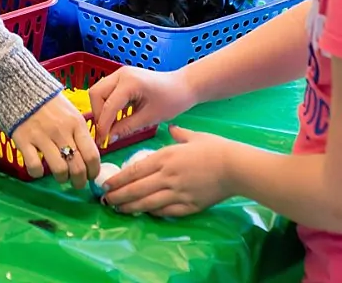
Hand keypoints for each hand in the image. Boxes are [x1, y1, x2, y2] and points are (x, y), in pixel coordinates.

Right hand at [11, 93, 100, 188]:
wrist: (21, 88)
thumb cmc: (49, 103)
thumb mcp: (71, 112)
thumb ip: (80, 133)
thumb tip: (91, 157)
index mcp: (76, 123)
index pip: (92, 155)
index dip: (94, 171)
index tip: (91, 176)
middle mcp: (61, 131)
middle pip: (78, 167)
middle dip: (80, 181)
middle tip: (77, 183)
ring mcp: (42, 136)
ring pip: (60, 170)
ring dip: (62, 178)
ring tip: (61, 177)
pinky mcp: (23, 140)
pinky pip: (34, 166)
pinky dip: (37, 173)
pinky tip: (39, 169)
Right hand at [89, 66, 196, 144]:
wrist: (184, 86)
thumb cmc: (172, 100)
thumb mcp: (150, 118)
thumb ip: (127, 127)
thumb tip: (109, 138)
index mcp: (129, 82)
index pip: (108, 106)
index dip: (103, 125)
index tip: (102, 141)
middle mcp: (121, 74)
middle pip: (96, 94)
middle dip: (98, 114)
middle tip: (105, 131)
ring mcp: (120, 74)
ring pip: (98, 91)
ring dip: (101, 109)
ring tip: (110, 126)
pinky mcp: (122, 77)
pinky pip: (107, 91)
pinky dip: (107, 104)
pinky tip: (116, 117)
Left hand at [101, 126, 233, 216]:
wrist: (235, 167)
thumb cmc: (215, 148)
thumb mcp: (194, 136)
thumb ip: (179, 134)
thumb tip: (172, 129)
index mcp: (165, 157)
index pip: (135, 170)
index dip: (118, 180)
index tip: (106, 185)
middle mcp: (167, 176)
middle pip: (136, 189)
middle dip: (118, 196)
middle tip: (105, 200)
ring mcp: (177, 193)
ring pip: (147, 203)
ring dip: (130, 207)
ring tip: (118, 209)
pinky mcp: (189, 206)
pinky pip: (165, 211)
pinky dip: (152, 212)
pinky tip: (144, 212)